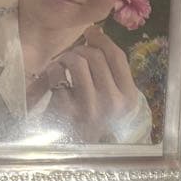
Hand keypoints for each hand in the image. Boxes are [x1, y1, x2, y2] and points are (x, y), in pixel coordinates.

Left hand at [44, 25, 139, 142]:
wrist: (76, 147)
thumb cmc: (95, 118)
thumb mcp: (114, 98)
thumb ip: (111, 71)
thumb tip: (97, 34)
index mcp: (128, 98)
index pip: (117, 57)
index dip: (102, 39)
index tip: (91, 34)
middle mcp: (113, 102)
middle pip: (95, 55)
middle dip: (80, 50)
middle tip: (73, 57)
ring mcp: (90, 106)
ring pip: (77, 61)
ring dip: (66, 58)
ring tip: (63, 66)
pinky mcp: (67, 108)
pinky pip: (58, 74)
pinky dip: (52, 72)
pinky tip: (54, 81)